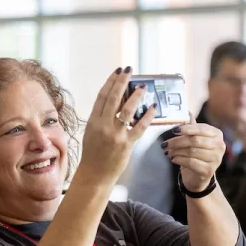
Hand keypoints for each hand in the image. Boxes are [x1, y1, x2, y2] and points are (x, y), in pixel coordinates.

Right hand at [76, 67, 155, 187]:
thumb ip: (103, 117)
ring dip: (136, 96)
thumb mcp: (92, 132)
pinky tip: (152, 108)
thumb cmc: (93, 153)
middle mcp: (103, 126)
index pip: (102, 96)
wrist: (94, 174)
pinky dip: (147, 116)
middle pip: (114, 99)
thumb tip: (118, 101)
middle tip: (129, 70)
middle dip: (122, 82)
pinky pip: (139, 127)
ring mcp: (115, 135)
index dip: (111, 82)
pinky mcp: (126, 144)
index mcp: (93, 121)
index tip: (117, 71)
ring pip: (127, 110)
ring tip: (143, 86)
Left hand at [162, 113, 225, 192]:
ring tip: (167, 152)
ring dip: (176, 151)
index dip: (186, 129)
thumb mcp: (194, 139)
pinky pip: (191, 162)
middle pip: (195, 140)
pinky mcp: (208, 170)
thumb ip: (192, 127)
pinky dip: (179, 160)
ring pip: (191, 151)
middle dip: (177, 142)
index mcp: (217, 134)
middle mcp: (219, 145)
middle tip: (165, 144)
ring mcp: (216, 159)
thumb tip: (187, 112)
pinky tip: (173, 159)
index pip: (201, 129)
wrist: (198, 177)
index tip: (173, 130)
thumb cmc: (196, 155)